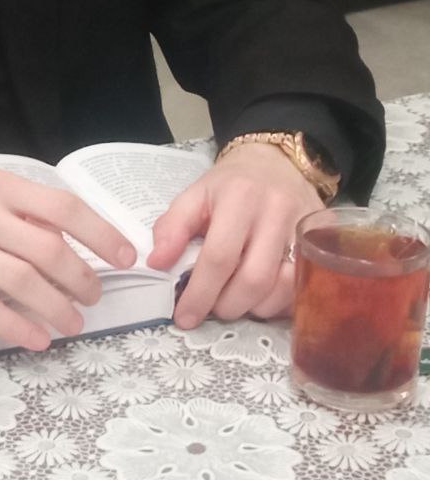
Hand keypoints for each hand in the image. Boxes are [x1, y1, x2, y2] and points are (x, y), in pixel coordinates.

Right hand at [0, 169, 135, 351]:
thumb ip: (19, 212)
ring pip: (23, 282)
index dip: (100, 232)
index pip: (62, 206)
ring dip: (57, 308)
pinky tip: (37, 339)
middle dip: (81, 279)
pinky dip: (19, 327)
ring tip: (73, 324)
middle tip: (94, 297)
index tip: (124, 255)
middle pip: (48, 249)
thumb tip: (70, 242)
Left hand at [147, 144, 323, 328]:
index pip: (219, 257)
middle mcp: (277, 212)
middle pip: (253, 279)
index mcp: (240, 197)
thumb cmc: (231, 185)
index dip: (199, 293)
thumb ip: (172, 227)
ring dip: (254, 308)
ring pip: (282, 289)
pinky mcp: (324, 242)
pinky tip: (262, 297)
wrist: (277, 162)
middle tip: (212, 309)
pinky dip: (279, 303)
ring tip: (235, 300)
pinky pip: (303, 288)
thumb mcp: (195, 195)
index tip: (183, 317)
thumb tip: (156, 264)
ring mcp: (306, 229)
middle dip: (227, 305)